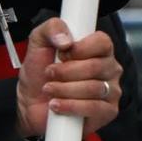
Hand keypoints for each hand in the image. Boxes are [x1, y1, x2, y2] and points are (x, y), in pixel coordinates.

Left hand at [15, 18, 122, 138]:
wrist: (30, 104)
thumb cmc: (40, 73)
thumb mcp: (39, 42)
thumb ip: (52, 28)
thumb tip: (66, 40)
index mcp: (99, 49)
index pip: (103, 42)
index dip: (80, 48)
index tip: (62, 53)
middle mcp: (110, 68)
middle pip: (96, 66)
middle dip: (66, 71)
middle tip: (50, 73)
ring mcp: (111, 91)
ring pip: (94, 88)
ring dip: (64, 90)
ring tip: (50, 90)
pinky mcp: (107, 112)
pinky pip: (95, 108)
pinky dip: (71, 107)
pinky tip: (57, 105)